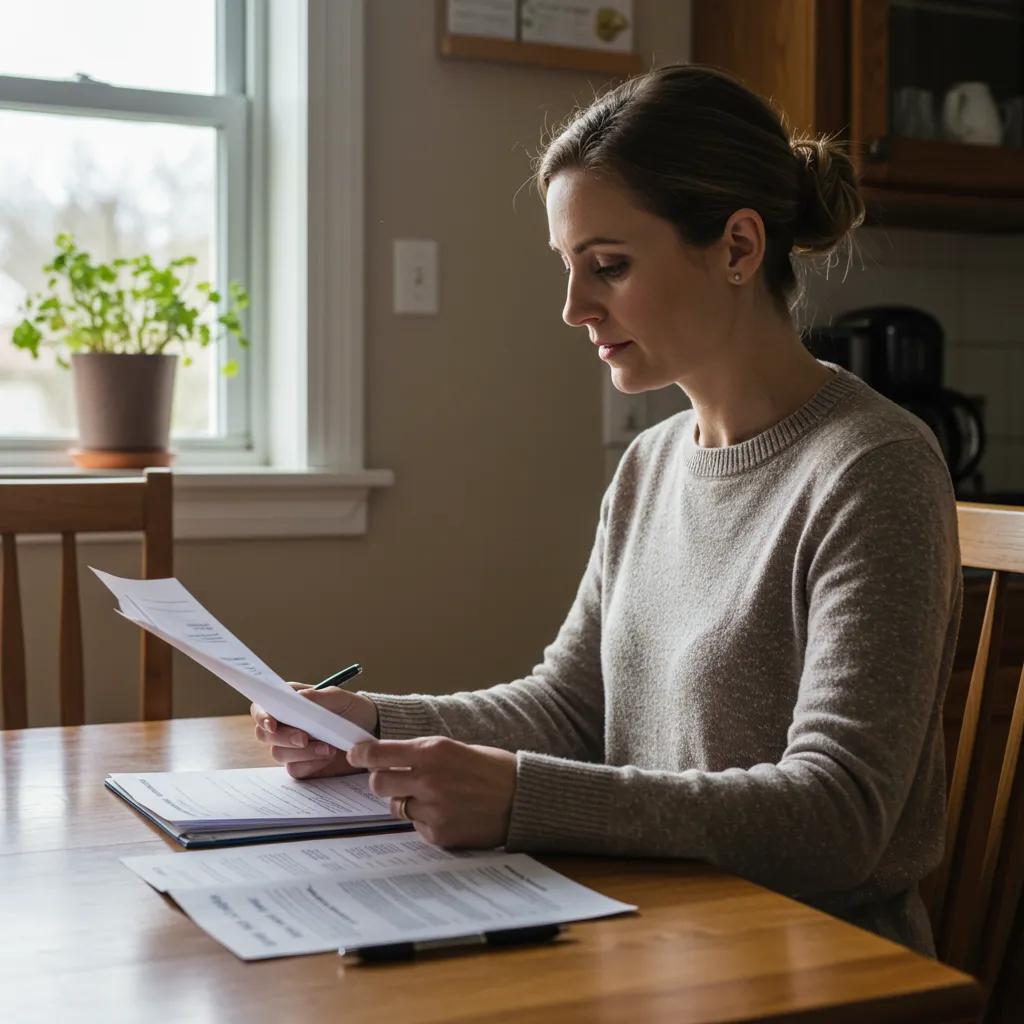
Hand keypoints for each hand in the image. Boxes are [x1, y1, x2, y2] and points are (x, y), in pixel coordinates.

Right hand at [250, 682, 379, 778]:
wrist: (372, 732)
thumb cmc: (353, 709)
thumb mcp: (339, 698)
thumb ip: (316, 696)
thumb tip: (295, 698)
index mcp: (289, 702)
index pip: (262, 708)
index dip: (261, 715)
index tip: (272, 723)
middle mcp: (285, 725)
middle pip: (264, 734)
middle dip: (283, 737)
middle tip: (304, 738)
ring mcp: (292, 747)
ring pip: (279, 754)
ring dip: (303, 752)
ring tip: (328, 747)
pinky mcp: (302, 765)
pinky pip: (295, 769)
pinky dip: (311, 764)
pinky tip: (328, 756)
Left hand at [346, 737, 517, 848]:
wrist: (523, 798)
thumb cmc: (492, 769)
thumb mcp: (455, 749)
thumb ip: (421, 754)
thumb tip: (386, 758)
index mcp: (432, 752)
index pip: (379, 753)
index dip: (361, 755)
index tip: (354, 754)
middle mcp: (428, 780)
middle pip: (378, 783)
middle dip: (382, 780)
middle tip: (394, 779)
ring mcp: (433, 810)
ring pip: (396, 806)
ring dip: (408, 801)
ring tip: (436, 797)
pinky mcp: (439, 834)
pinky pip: (416, 826)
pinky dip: (426, 820)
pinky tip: (449, 813)